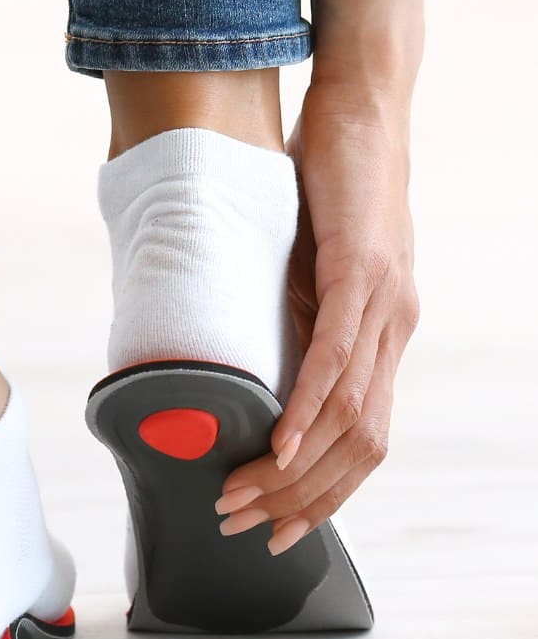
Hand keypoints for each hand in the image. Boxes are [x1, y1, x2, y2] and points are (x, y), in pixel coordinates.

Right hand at [214, 0, 424, 554]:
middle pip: (361, 447)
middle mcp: (396, 329)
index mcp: (385, 336)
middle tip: (245, 526)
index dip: (326, 497)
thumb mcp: (308, 269)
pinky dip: (307, 410)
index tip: (279, 529)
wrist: (362, 109)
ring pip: (349, 415)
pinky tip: (280, 443)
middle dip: (302, 501)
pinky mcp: (362, 271)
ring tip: (242, 495)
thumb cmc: (330, 186)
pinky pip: (335, 357)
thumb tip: (255, 367)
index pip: (366, 442)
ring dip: (293, 468)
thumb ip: (296, 320)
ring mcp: (386, 303)